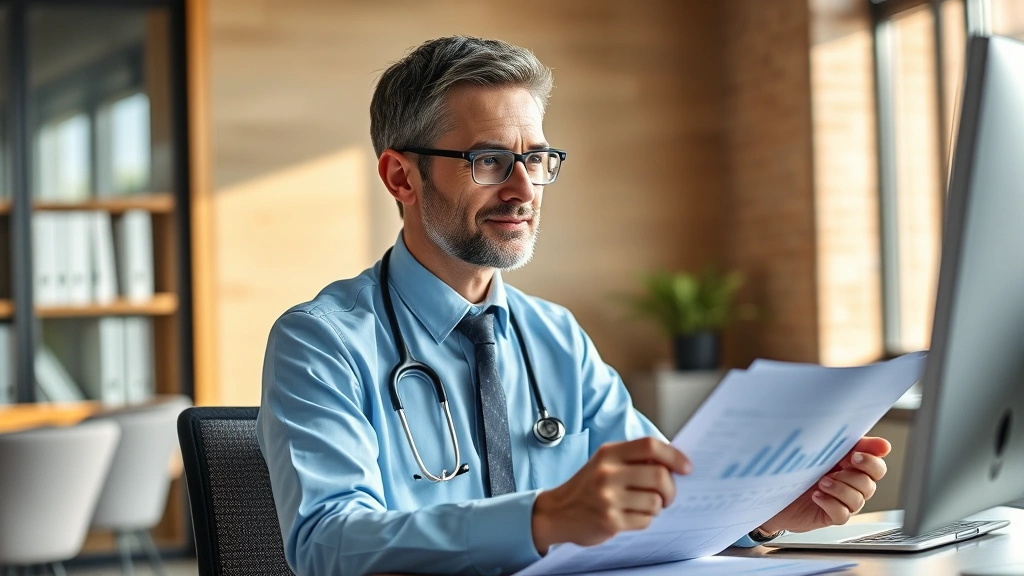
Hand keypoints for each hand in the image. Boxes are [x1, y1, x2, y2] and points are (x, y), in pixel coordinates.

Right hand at [531, 437, 691, 553]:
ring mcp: (608, 498)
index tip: (686, 467)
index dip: (674, 456)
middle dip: (670, 489)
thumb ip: (633, 459)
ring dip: (657, 507)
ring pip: (655, 502)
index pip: (650, 446)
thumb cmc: (588, 486)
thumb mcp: (605, 462)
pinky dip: (645, 520)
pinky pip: (645, 520)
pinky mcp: (610, 521)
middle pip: (659, 476)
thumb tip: (673, 463)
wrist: (557, 512)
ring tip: (644, 506)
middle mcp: (607, 472)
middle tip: (667, 495)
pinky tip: (631, 516)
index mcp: (609, 453)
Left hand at [758, 437, 890, 534]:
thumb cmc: (796, 469)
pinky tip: (817, 496)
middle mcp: (850, 485)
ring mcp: (841, 502)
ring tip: (822, 482)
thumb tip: (881, 444)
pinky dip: (831, 504)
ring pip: (858, 499)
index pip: (876, 467)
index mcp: (850, 467)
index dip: (871, 462)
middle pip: (870, 484)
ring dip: (841, 489)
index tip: (855, 456)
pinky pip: (842, 514)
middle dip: (854, 476)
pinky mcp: (831, 516)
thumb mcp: (820, 450)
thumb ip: (847, 444)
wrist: (772, 491)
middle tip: (837, 469)